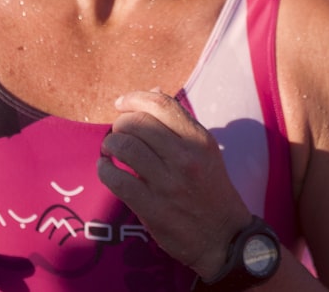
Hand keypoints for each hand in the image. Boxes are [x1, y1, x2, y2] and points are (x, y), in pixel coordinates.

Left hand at [97, 90, 251, 278]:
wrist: (224, 237)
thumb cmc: (211, 190)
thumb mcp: (204, 151)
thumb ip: (178, 123)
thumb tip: (152, 92)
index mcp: (199, 139)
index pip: (161, 104)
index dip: (134, 98)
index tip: (121, 104)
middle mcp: (185, 157)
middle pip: (137, 123)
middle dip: (120, 124)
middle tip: (117, 134)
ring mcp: (168, 183)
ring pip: (124, 147)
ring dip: (109, 145)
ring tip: (110, 151)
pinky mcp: (153, 208)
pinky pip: (116, 179)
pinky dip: (104, 170)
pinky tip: (107, 170)